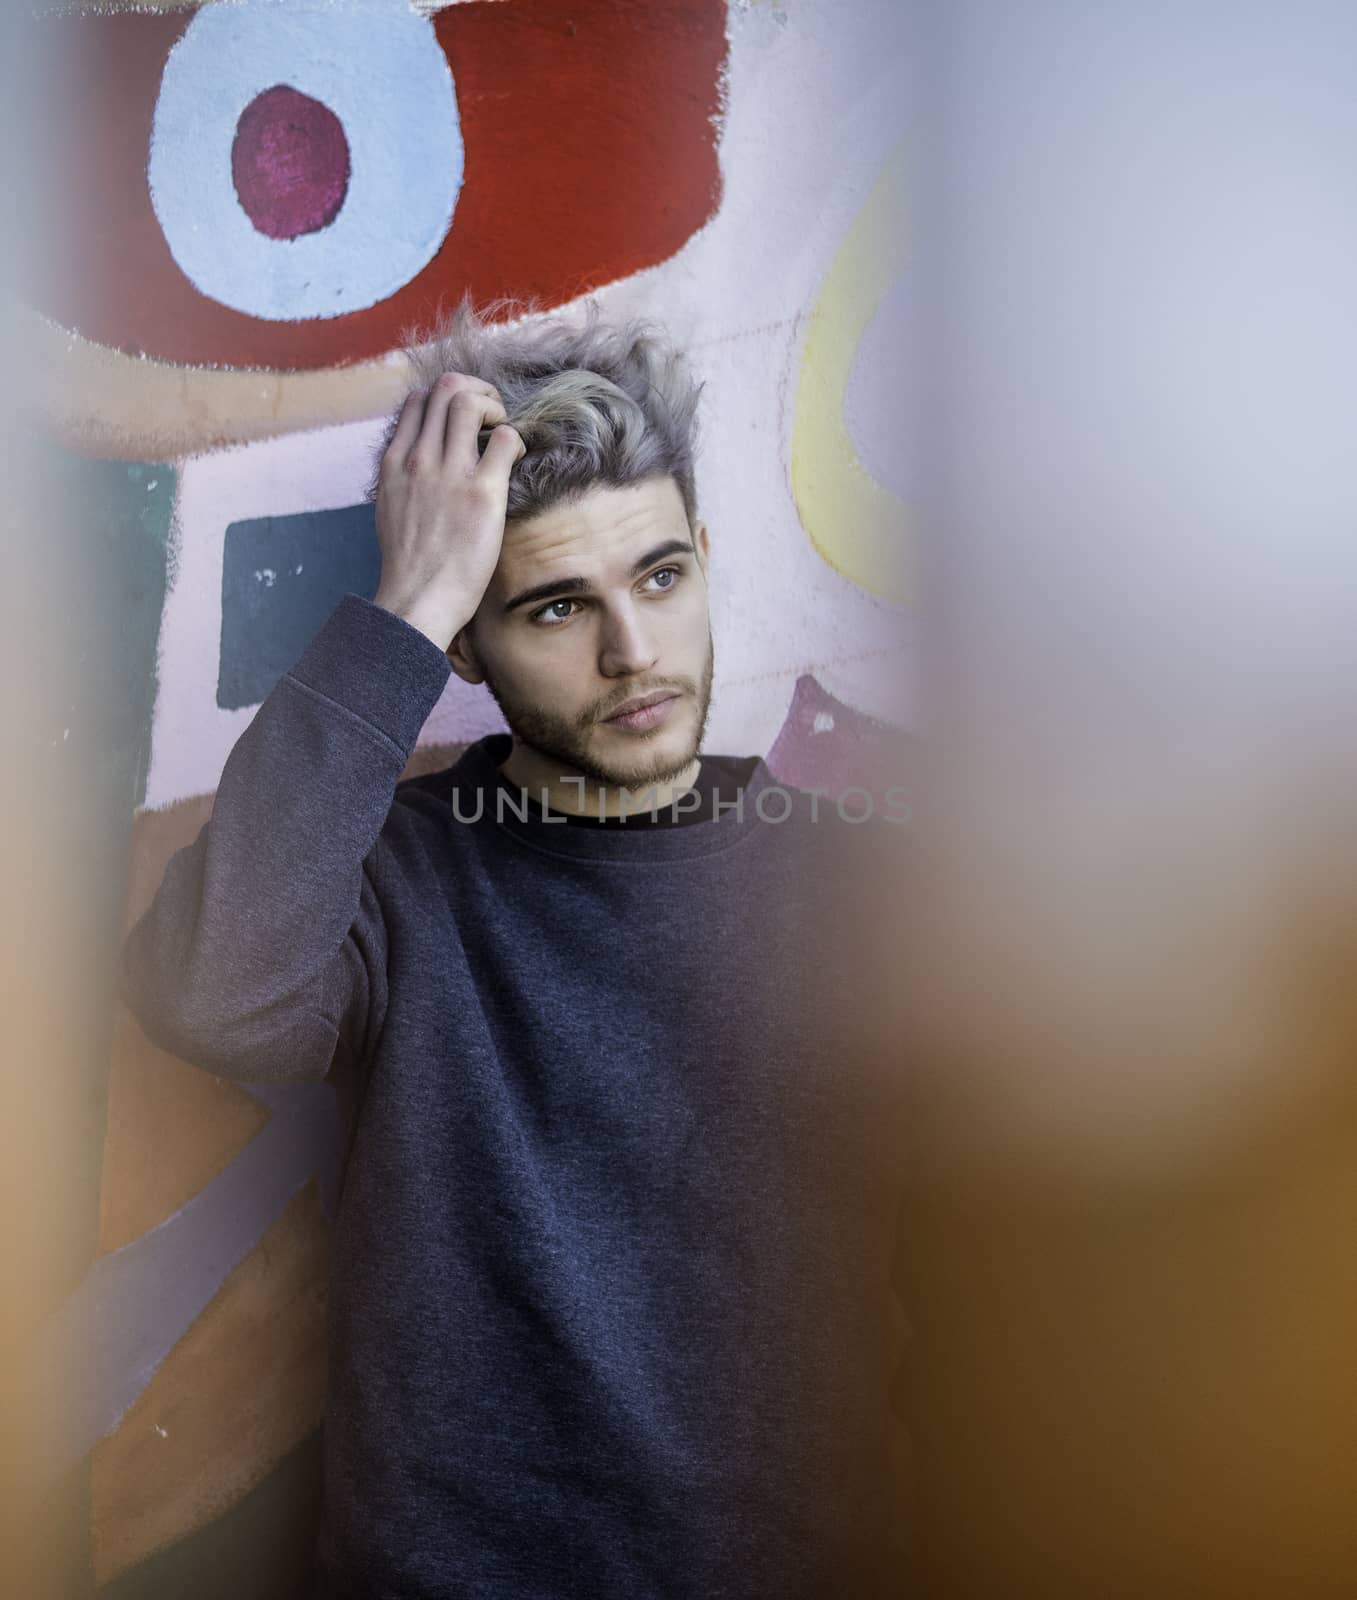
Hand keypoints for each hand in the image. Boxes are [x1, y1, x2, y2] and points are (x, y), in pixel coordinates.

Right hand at [371, 372, 525, 648]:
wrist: (418, 599)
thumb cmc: (411, 566)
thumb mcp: (392, 510)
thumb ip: (404, 480)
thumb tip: (422, 467)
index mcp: (394, 464)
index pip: (416, 401)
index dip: (445, 399)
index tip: (463, 419)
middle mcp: (418, 460)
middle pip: (444, 389)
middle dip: (475, 391)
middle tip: (491, 416)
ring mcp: (449, 474)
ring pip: (468, 402)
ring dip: (493, 407)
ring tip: (502, 432)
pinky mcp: (481, 493)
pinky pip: (504, 440)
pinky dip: (515, 439)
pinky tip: (516, 459)